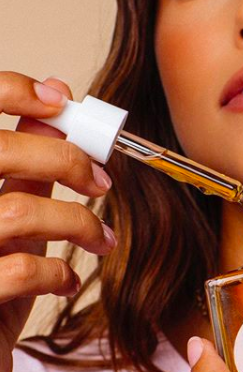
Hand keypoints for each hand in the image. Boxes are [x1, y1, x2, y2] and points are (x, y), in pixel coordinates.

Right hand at [0, 72, 116, 371]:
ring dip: (77, 224)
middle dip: (63, 158)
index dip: (9, 90)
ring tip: (103, 242)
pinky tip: (66, 281)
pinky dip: (59, 272)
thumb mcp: (6, 224)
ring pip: (18, 212)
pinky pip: (22, 270)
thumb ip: (24, 175)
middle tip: (102, 183)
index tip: (60, 99)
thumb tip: (54, 119)